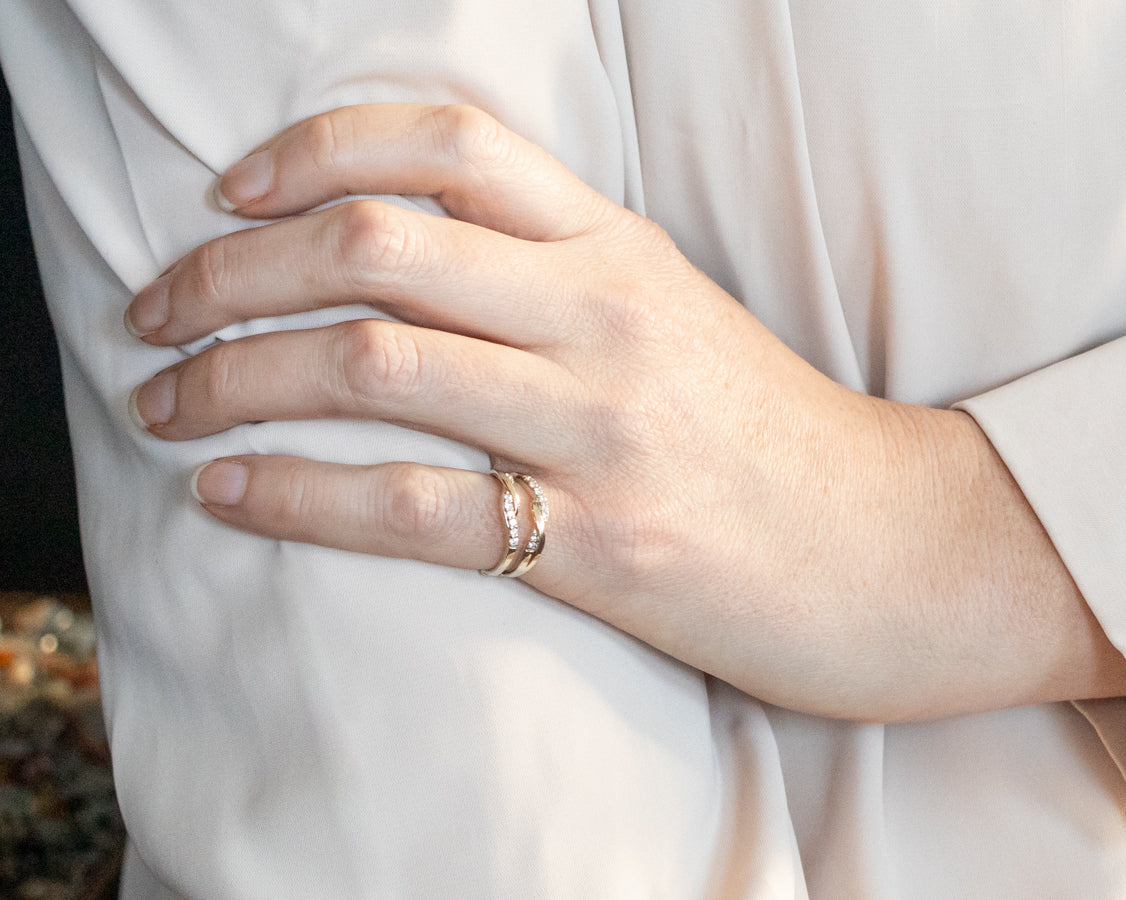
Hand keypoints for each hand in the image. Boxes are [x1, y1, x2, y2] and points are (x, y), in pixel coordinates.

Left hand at [127, 104, 1125, 719]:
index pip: (445, 143)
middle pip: (374, 245)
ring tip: (162, 399)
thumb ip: (557, 274)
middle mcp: (604, 317)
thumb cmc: (770, 436)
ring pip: (372, 364)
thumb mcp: (673, 313)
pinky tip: (228, 492)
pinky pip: (412, 507)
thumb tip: (418, 262)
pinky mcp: (596, 544)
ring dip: (235, 374)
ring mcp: (601, 430)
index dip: (313, 150)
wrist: (893, 548)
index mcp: (619, 247)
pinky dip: (296, 495)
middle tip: (155, 309)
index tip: (233, 195)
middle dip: (229, 271)